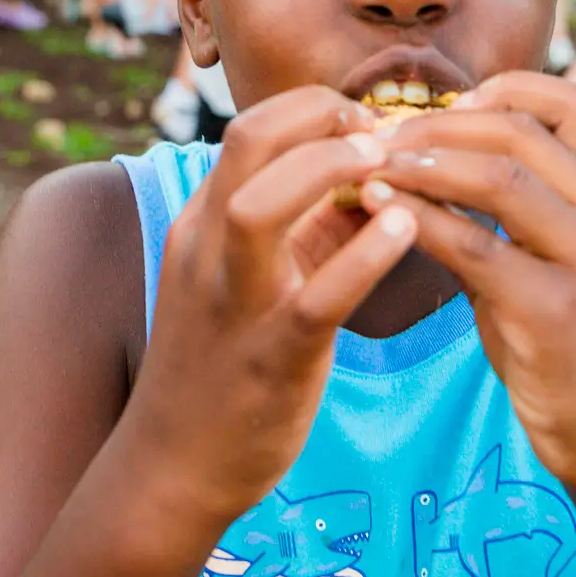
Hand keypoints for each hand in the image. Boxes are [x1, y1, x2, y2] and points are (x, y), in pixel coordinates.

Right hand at [124, 89, 416, 524]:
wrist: (170, 469)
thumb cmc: (220, 365)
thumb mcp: (247, 279)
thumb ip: (302, 226)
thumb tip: (369, 176)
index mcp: (201, 224)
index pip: (247, 126)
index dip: (313, 107)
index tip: (366, 120)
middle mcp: (206, 250)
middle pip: (247, 141)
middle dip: (320, 116)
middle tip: (382, 128)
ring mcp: (233, 302)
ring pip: (259, 205)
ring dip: (329, 168)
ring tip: (386, 162)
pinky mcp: (269, 357)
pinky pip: (315, 296)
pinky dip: (364, 256)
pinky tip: (405, 230)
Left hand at [358, 73, 575, 495]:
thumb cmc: (569, 351)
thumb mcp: (551, 264)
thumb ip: (511, 213)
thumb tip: (432, 155)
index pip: (570, 103)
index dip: (504, 88)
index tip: (445, 106)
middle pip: (521, 133)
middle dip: (440, 125)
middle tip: (381, 136)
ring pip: (498, 178)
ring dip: (423, 162)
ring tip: (372, 164)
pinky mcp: (554, 312)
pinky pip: (474, 246)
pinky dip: (418, 218)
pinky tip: (378, 209)